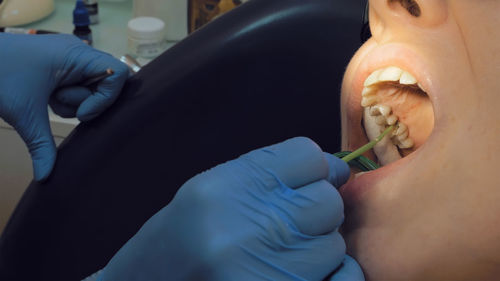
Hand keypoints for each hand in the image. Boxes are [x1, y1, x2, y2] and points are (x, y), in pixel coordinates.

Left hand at [0, 34, 127, 180]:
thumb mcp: (24, 114)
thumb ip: (42, 146)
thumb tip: (45, 177)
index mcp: (76, 55)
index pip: (118, 74)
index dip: (107, 98)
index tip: (82, 113)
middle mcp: (79, 52)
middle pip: (107, 83)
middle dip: (87, 102)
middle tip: (58, 103)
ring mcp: (72, 57)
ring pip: (93, 87)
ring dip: (74, 100)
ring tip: (49, 99)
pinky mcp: (64, 64)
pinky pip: (80, 84)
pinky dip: (68, 96)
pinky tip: (49, 96)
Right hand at [97, 137, 362, 279]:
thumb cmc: (179, 239)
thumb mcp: (210, 191)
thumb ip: (268, 175)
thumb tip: (334, 170)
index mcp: (226, 188)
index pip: (307, 156)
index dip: (314, 168)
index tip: (309, 181)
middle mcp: (247, 228)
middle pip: (327, 201)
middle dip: (317, 209)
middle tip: (291, 223)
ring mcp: (267, 270)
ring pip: (333, 244)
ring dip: (317, 248)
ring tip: (281, 255)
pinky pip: (344, 279)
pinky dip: (333, 276)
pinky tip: (301, 272)